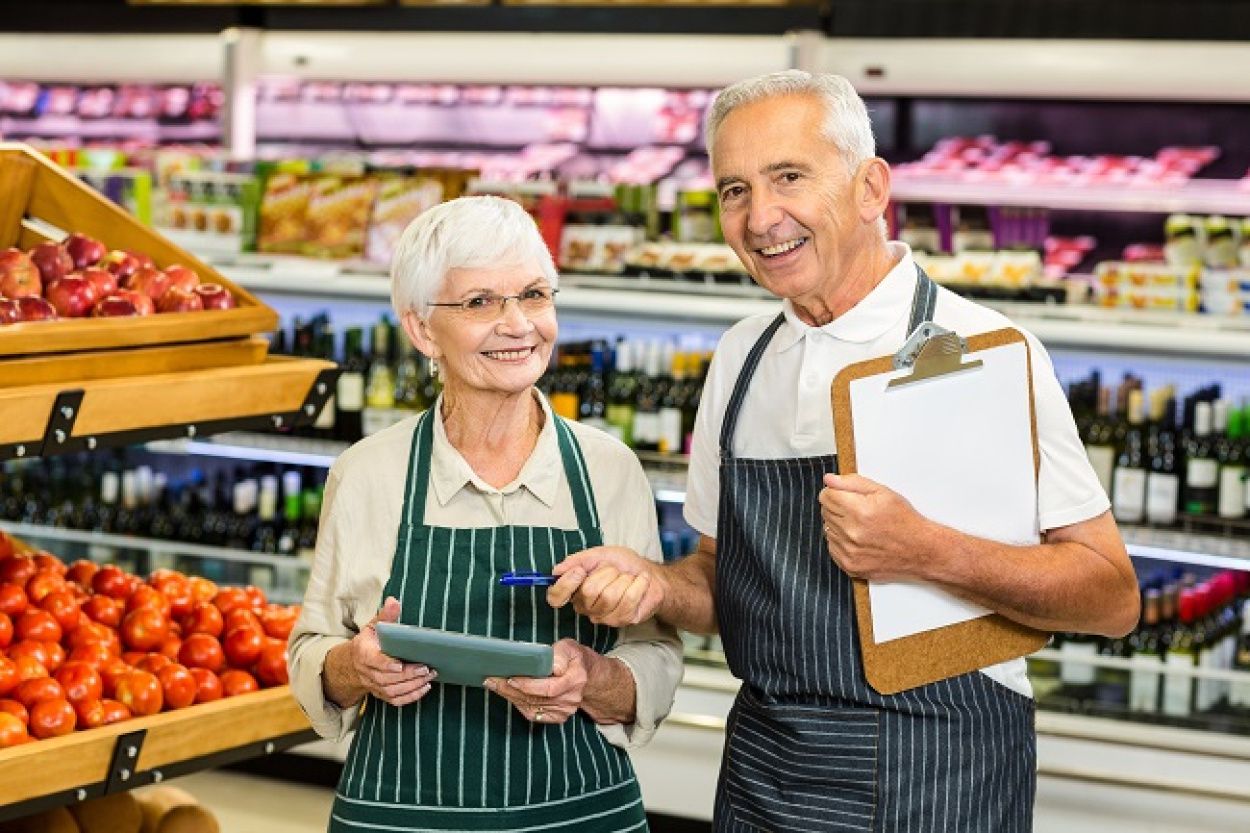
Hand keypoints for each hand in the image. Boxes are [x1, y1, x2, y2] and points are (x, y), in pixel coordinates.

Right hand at [346, 596, 436, 706]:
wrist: (354, 663)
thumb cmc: (368, 642)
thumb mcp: (373, 626)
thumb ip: (385, 616)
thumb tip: (394, 601)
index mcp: (364, 654)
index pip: (374, 662)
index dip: (387, 665)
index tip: (400, 666)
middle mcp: (367, 672)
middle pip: (387, 679)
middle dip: (408, 675)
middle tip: (426, 668)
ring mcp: (374, 685)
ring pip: (392, 691)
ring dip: (412, 685)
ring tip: (429, 676)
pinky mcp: (381, 694)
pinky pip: (396, 700)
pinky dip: (411, 696)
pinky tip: (424, 687)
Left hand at [484, 639, 587, 724]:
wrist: (588, 677)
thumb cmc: (574, 659)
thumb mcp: (569, 647)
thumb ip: (559, 653)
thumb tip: (549, 664)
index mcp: (576, 679)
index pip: (548, 688)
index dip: (527, 685)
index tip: (509, 677)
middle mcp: (571, 698)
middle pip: (536, 698)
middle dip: (510, 689)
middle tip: (492, 679)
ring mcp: (565, 710)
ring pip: (531, 706)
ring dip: (510, 696)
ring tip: (494, 684)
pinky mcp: (558, 717)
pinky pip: (534, 713)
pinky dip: (519, 704)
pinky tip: (508, 694)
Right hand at [547, 546, 663, 627]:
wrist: (650, 574)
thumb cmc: (623, 565)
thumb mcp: (599, 555)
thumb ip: (577, 560)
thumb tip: (557, 570)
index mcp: (575, 591)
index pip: (556, 597)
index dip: (566, 584)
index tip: (580, 571)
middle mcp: (586, 607)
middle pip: (588, 592)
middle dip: (607, 573)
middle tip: (615, 571)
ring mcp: (604, 617)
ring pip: (610, 596)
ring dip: (624, 579)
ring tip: (628, 578)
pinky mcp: (623, 620)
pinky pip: (629, 599)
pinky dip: (639, 583)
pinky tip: (640, 582)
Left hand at [819, 473, 932, 581]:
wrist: (921, 551)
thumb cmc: (905, 522)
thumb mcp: (884, 493)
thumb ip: (853, 483)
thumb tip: (830, 480)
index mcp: (859, 511)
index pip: (826, 495)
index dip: (836, 492)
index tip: (845, 495)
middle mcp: (852, 533)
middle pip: (825, 512)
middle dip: (839, 507)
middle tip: (858, 510)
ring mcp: (850, 552)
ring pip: (827, 529)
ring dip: (839, 525)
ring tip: (861, 525)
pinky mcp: (850, 566)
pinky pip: (832, 547)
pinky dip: (841, 542)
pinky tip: (859, 539)